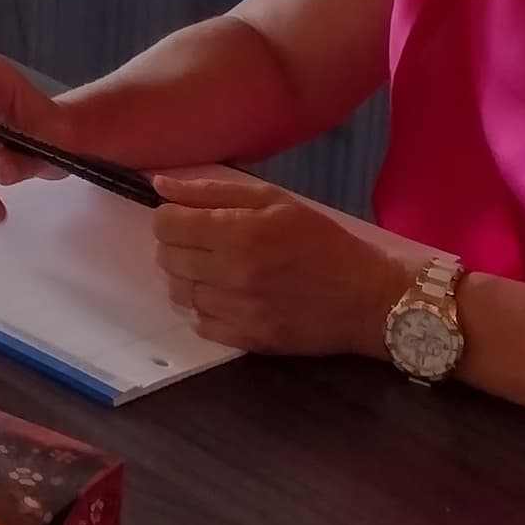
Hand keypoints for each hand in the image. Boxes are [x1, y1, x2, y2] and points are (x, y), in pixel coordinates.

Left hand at [146, 169, 413, 355]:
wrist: (366, 296)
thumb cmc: (320, 240)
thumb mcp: (274, 200)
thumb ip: (212, 191)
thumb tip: (159, 185)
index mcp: (236, 232)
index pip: (166, 224)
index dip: (169, 217)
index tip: (186, 217)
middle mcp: (229, 273)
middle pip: (166, 258)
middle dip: (177, 245)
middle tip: (204, 242)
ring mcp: (235, 310)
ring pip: (179, 292)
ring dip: (189, 277)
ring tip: (215, 269)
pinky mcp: (245, 339)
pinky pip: (199, 323)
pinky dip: (205, 309)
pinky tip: (227, 296)